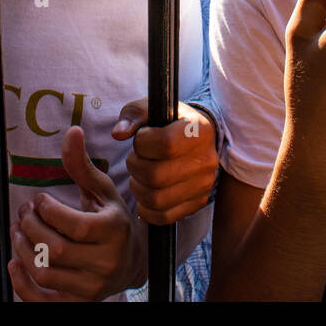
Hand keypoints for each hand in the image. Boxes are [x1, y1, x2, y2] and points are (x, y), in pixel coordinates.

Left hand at [7, 126, 143, 300]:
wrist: (134, 261)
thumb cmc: (113, 220)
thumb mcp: (102, 191)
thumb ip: (82, 165)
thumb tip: (71, 131)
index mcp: (114, 231)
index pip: (73, 225)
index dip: (47, 211)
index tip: (39, 200)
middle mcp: (106, 262)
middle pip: (56, 250)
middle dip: (30, 228)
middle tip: (22, 213)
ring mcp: (92, 286)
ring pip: (46, 273)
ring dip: (22, 250)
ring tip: (17, 231)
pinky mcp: (80, 302)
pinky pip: (44, 302)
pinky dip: (22, 286)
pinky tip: (14, 263)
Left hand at [113, 98, 217, 224]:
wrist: (194, 138)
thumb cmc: (168, 121)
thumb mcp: (151, 108)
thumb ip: (133, 115)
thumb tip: (118, 134)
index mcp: (199, 130)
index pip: (165, 144)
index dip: (142, 143)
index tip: (141, 138)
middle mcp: (206, 160)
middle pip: (157, 175)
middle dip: (135, 167)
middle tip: (136, 158)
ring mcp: (204, 185)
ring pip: (156, 199)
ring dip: (137, 187)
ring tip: (139, 174)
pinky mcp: (197, 203)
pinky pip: (163, 216)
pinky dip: (145, 207)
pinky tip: (145, 190)